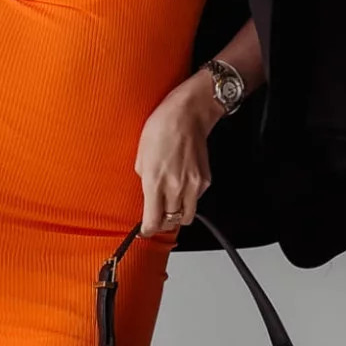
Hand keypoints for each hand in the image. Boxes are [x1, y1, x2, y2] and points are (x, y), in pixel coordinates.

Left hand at [133, 80, 221, 235]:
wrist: (187, 115)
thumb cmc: (161, 128)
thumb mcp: (141, 156)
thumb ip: (145, 180)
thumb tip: (148, 195)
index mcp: (155, 182)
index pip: (153, 221)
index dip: (147, 231)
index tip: (145, 231)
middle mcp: (175, 188)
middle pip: (170, 222)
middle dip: (162, 222)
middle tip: (157, 216)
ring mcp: (193, 186)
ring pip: (186, 216)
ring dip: (177, 215)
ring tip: (171, 205)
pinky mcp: (205, 181)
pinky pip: (196, 200)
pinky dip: (189, 199)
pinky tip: (182, 186)